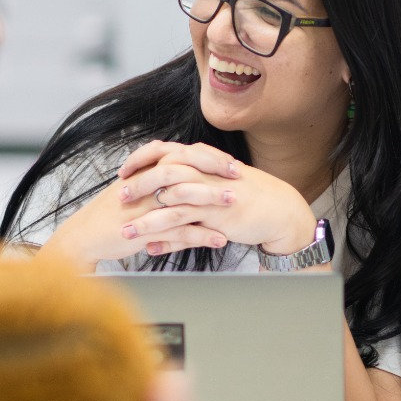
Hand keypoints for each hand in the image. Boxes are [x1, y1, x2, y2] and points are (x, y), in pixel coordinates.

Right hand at [40, 142, 235, 268]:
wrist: (84, 237)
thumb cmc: (111, 213)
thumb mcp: (133, 188)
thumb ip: (155, 177)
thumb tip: (183, 171)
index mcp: (144, 171)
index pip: (180, 154)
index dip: (207, 156)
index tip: (230, 162)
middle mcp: (145, 184)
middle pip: (184, 168)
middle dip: (213, 170)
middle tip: (238, 175)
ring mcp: (144, 207)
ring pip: (184, 198)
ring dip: (212, 200)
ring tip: (236, 203)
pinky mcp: (144, 231)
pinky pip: (177, 232)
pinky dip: (200, 235)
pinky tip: (220, 239)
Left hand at [115, 141, 318, 255]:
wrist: (279, 209)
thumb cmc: (249, 194)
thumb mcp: (218, 177)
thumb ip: (194, 173)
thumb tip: (170, 174)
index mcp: (202, 161)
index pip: (165, 151)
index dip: (141, 159)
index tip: (123, 171)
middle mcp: (205, 175)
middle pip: (164, 174)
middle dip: (139, 186)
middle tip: (121, 196)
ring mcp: (211, 197)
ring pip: (171, 206)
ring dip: (146, 220)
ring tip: (126, 231)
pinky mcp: (217, 220)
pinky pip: (186, 231)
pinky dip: (166, 241)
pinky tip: (151, 249)